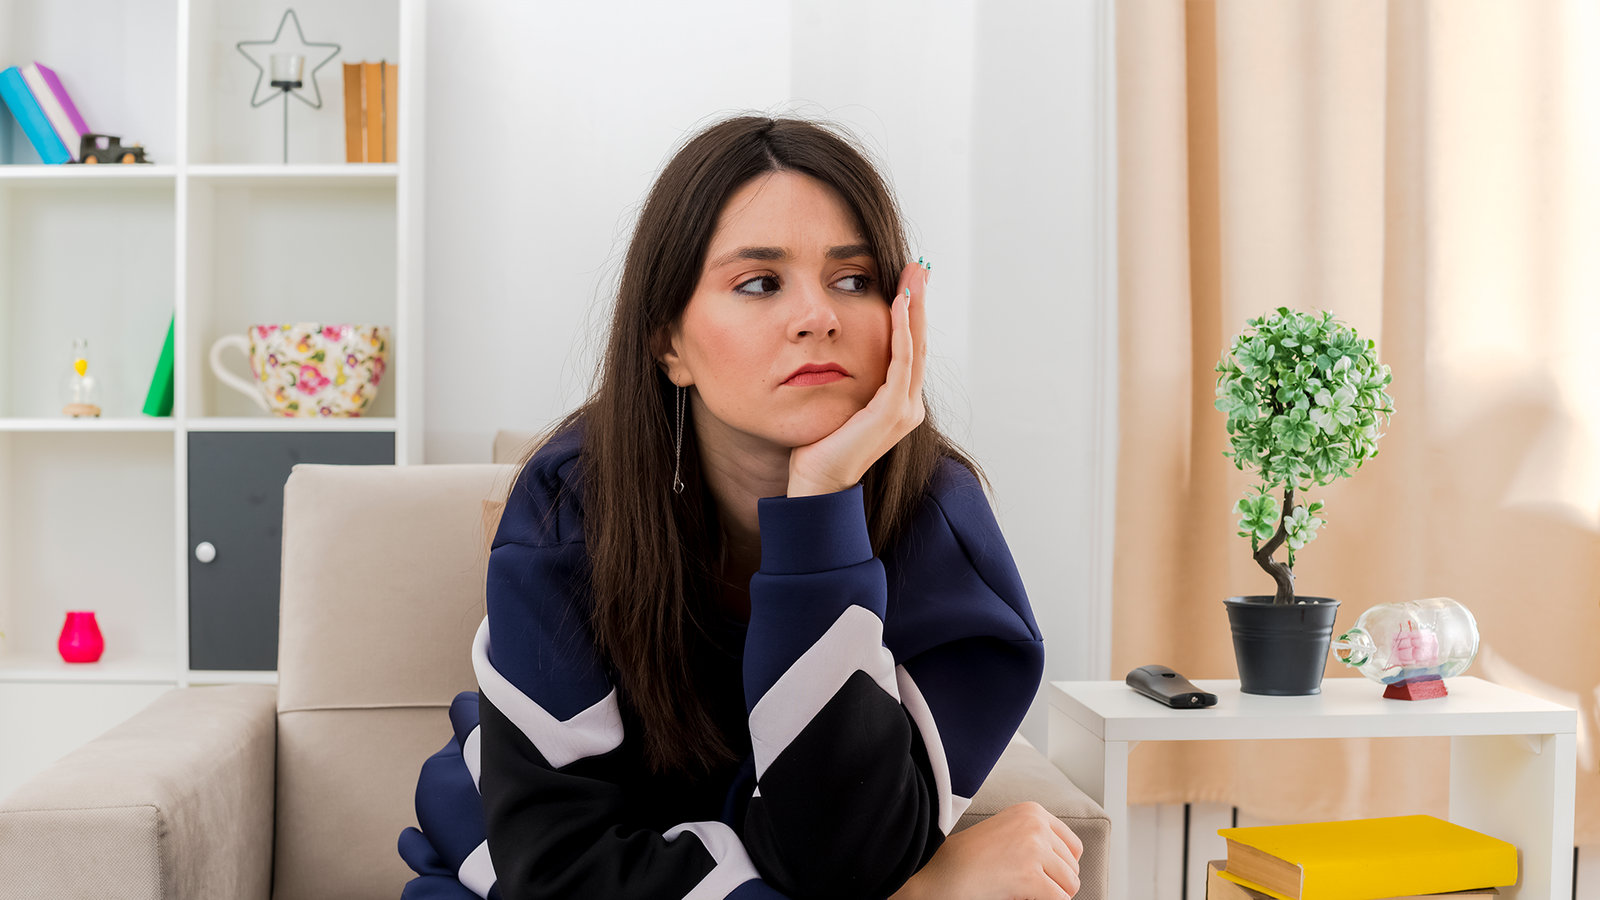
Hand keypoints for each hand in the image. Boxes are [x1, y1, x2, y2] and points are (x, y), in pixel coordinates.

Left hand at [786, 261, 928, 496]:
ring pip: (914, 347)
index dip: (911, 313)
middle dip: (919, 302)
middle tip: (919, 266)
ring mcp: (904, 410)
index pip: (909, 348)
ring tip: (913, 276)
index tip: (907, 280)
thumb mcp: (838, 403)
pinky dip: (901, 332)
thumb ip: (848, 380)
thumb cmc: (820, 447)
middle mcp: (909, 405)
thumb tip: (835, 351)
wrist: (817, 484)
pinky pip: (900, 363)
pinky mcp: (891, 412)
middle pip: (919, 342)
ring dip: (914, 308)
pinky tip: (897, 306)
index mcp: (899, 403)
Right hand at [890, 802, 1083, 899]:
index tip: (1042, 874)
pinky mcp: (1030, 874)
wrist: (939, 871)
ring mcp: (1034, 848)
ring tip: (1020, 889)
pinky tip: (1019, 896)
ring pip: (1070, 885)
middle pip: (1073, 867)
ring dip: (1049, 894)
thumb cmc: (968, 858)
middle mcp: (1036, 824)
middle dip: (1054, 882)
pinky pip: (1059, 899)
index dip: (1061, 867)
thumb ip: (1038, 839)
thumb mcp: (1008, 833)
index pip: (1073, 846)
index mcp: (1032, 811)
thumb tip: (1071, 866)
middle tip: (1023, 884)